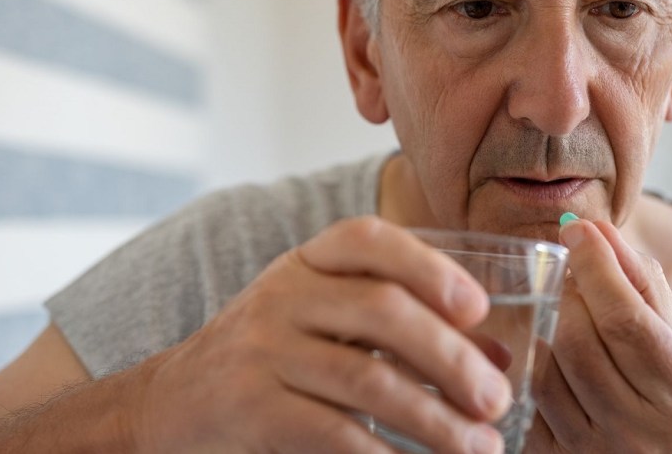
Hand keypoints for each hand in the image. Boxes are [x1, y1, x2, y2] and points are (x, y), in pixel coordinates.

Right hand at [132, 217, 510, 452]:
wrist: (174, 402)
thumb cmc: (273, 354)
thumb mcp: (328, 323)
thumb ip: (407, 332)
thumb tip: (498, 360)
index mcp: (307, 262)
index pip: (369, 239)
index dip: (430, 268)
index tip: (479, 310)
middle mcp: (283, 294)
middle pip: (383, 311)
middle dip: (451, 358)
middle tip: (496, 399)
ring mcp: (262, 349)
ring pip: (368, 381)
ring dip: (435, 419)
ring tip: (479, 446)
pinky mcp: (251, 407)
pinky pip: (334, 432)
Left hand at [525, 219, 671, 452]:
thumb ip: (641, 283)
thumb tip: (596, 229)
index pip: (625, 318)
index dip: (595, 267)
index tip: (577, 230)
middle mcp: (638, 429)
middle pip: (578, 340)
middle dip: (568, 295)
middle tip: (573, 280)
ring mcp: (593, 450)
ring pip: (546, 371)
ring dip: (547, 328)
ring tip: (564, 314)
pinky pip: (527, 401)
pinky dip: (531, 367)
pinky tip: (547, 352)